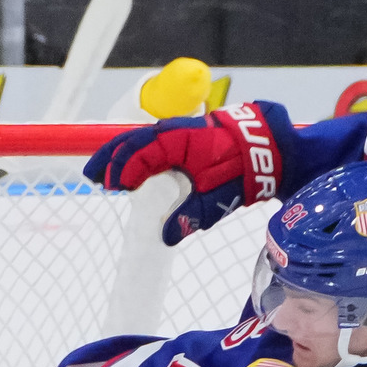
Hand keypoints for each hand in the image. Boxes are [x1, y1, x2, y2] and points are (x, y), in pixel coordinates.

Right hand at [84, 104, 289, 245]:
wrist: (275, 148)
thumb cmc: (247, 171)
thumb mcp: (220, 199)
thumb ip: (191, 216)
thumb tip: (166, 237)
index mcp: (184, 142)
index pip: (143, 153)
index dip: (125, 169)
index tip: (112, 186)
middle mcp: (179, 131)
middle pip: (135, 140)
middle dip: (111, 157)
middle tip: (91, 175)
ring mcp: (183, 130)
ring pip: (144, 137)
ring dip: (123, 153)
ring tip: (104, 172)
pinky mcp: (188, 135)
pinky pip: (156, 139)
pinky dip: (140, 151)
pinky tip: (133, 166)